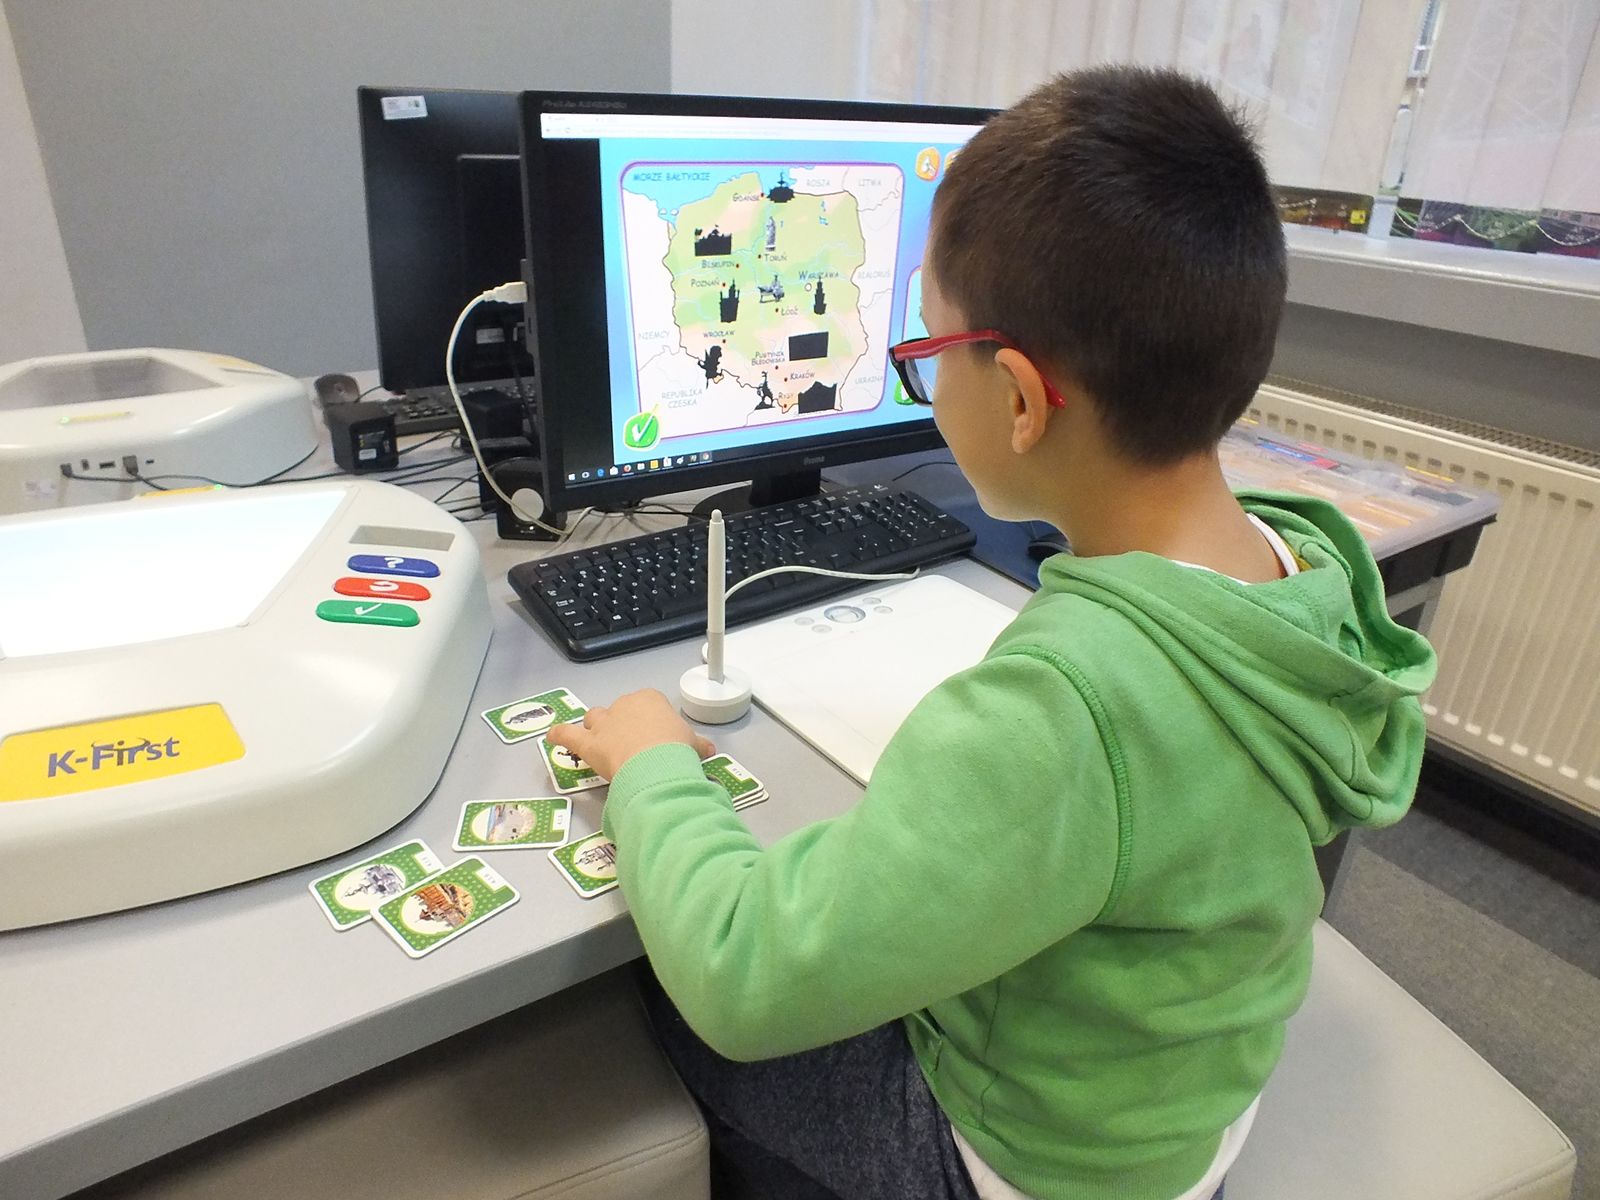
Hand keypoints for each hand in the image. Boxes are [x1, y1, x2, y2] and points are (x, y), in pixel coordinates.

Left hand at [547, 689, 715, 782]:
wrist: (658, 762)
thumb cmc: (677, 748)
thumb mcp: (692, 744)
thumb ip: (696, 744)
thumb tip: (708, 750)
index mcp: (650, 699)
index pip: (647, 704)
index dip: (649, 721)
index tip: (656, 736)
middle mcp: (624, 705)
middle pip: (619, 710)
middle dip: (623, 724)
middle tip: (633, 745)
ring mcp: (604, 723)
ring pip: (594, 718)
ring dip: (596, 728)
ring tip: (602, 742)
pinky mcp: (588, 743)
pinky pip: (567, 734)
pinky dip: (559, 735)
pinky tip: (553, 736)